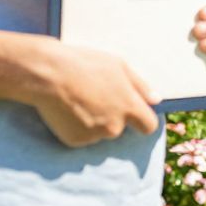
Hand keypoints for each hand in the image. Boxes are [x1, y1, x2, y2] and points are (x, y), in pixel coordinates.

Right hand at [27, 39, 160, 146]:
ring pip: (99, 132)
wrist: (49, 75)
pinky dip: (77, 127)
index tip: (136, 115)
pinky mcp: (74, 141)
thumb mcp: (119, 66)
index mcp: (128, 107)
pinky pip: (82, 136)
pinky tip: (68, 109)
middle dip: (112, 117)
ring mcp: (93, 136)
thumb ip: (140, 86)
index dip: (143, 120)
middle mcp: (114, 126)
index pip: (148, 126)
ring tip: (79, 100)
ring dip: (94, 122)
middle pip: (120, 127)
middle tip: (95, 97)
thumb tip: (156, 101)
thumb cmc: (86, 65)